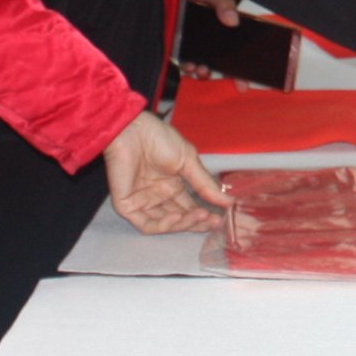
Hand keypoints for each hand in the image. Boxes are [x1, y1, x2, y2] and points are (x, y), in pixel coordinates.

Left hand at [101, 110, 231, 234]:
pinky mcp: (127, 206)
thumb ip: (205, 184)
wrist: (133, 130)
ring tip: (199, 215)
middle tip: (213, 220)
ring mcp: (142, 203)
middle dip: (196, 223)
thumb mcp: (188, 161)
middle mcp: (157, 197)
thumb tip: (229, 202)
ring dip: (183, 224)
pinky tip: (177, 217)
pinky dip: (163, 225)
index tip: (221, 218)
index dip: (204, 216)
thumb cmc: (159, 139)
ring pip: (164, 225)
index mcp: (171, 186)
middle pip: (179, 219)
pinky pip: (146, 224)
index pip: (189, 208)